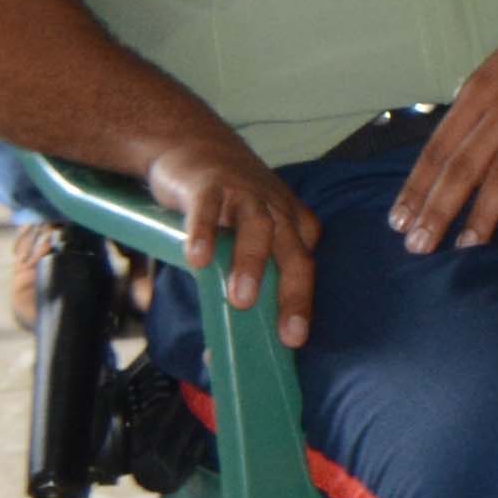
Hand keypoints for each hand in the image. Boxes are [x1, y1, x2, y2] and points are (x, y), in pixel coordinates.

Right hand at [147, 122, 322, 344]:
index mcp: (292, 226)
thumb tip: (210, 355)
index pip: (305, 267)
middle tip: (287, 332)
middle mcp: (277, 211)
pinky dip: (205, 232)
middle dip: (294, 295)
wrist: (193, 142)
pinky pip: (209, 210)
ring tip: (240, 299)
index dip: (302, 304)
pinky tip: (197, 258)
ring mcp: (245, 195)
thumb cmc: (222, 202)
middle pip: (294, 254)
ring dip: (252, 264)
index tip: (294, 340)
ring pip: (258, 230)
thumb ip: (227, 286)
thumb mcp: (236, 237)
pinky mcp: (210, 184)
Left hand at [385, 0, 497, 255]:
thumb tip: (449, 144)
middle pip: (463, 166)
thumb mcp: (496, 68)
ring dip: (484, 214)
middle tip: (418, 246)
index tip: (398, 221)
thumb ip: (475, 108)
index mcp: (478, 94)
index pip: (438, 149)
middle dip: (438, 208)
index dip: (417, 187)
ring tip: (466, 247)